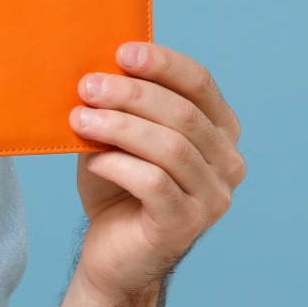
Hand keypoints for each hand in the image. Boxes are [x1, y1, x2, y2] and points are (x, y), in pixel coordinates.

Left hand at [68, 42, 245, 304]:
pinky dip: (119, 165)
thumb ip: (119, 107)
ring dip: (120, 127)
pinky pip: (155, 183)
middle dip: (132, 95)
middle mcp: (228, 162)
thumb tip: (97, 69)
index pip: (200, 84)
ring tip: (79, 119)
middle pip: (184, 114)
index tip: (122, 52)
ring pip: (171, 147)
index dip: (163, 64)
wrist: (111, 254)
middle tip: (88, 86)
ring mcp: (213, 196)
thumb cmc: (115, 188)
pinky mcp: (187, 224)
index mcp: (219, 131)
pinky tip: (93, 161)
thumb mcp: (116, 138)